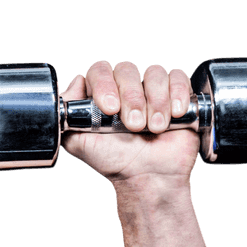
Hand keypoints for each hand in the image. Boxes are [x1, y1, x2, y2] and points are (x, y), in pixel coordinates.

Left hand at [61, 61, 199, 182]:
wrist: (147, 177)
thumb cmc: (113, 161)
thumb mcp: (78, 142)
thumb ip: (67, 115)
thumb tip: (74, 84)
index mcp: (102, 95)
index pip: (99, 71)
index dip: (104, 84)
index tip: (110, 109)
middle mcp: (126, 89)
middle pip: (126, 70)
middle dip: (131, 98)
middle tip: (133, 125)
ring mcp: (151, 91)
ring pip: (154, 73)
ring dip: (155, 101)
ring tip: (155, 128)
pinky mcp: (177, 95)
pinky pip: (178, 78)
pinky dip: (177, 93)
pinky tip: (174, 115)